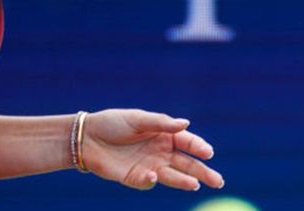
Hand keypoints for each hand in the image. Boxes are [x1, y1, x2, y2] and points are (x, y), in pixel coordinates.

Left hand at [81, 109, 224, 191]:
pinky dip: (152, 180)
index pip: (186, 141)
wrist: (86, 138)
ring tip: (195, 184)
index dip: (198, 147)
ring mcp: (149, 166)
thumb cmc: (111, 123)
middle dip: (203, 172)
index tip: (208, 152)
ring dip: (184, 181)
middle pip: (186, 163)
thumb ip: (161, 123)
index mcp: (163, 134)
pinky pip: (149, 182)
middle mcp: (160, 152)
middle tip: (217, 181)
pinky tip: (153, 175)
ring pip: (173, 176)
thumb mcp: (136, 119)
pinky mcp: (136, 178)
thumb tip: (186, 123)